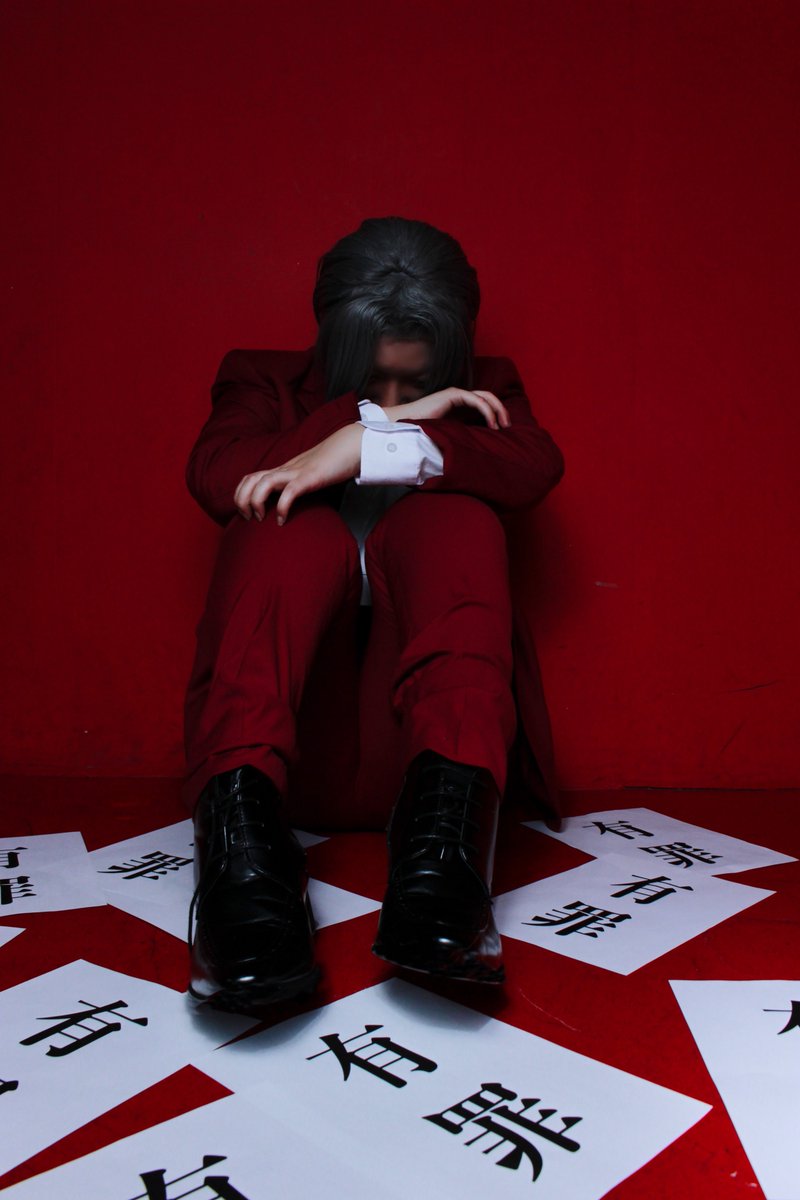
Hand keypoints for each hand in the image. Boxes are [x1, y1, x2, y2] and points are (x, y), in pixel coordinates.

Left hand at [234, 423, 363, 523]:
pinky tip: (282, 520)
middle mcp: (285, 470)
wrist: (350, 446)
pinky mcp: (310, 477)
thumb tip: (288, 501)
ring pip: (264, 483)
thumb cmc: (331, 463)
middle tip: (247, 518)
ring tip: (260, 518)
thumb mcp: (307, 475)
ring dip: (256, 501)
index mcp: (282, 470)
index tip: (245, 512)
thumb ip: (296, 485)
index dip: (240, 494)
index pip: (251, 477)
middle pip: (251, 479)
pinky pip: (290, 491)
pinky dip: (282, 506)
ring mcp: (297, 472)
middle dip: (241, 499)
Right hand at [382, 387, 510, 429]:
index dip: (496, 414)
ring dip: (498, 409)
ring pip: (485, 397)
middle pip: (488, 397)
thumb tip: (479, 450)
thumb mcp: (450, 435)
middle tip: (508, 426)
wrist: (404, 427)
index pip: (484, 403)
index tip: (503, 430)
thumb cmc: (423, 433)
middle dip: (501, 410)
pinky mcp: (452, 395)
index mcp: (459, 405)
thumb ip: (462, 435)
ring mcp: (456, 394)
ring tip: (503, 425)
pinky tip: (491, 423)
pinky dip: (487, 411)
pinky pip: (476, 400)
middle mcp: (459, 397)